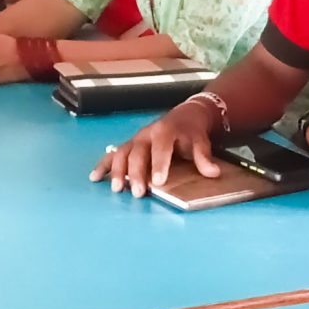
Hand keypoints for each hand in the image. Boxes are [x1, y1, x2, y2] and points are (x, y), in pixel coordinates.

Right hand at [90, 100, 225, 197]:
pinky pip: (112, 154)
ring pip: (122, 153)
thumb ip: (203, 157)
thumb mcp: (201, 141)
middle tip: (138, 193)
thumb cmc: (191, 132)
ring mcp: (135, 139)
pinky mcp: (129, 145)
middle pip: (138, 153)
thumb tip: (213, 172)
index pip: (160, 148)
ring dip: (117, 171)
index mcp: (165, 131)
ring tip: (117, 189)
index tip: (158, 182)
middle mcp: (146, 134)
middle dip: (136, 174)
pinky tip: (95, 177)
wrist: (184, 116)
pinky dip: (103, 165)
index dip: (159, 164)